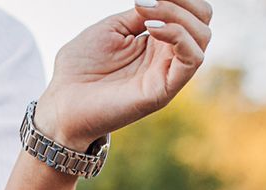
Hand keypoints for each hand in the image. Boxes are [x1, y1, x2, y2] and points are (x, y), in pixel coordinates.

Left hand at [34, 1, 212, 148]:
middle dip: (184, 1)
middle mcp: (166, 56)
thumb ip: (141, 13)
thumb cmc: (80, 68)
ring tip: (146, 15)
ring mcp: (167, 73)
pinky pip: (192, 60)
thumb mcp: (112, 28)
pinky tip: (151, 28)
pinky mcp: (164, 90)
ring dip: (177, 15)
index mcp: (156, 40)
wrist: (62, 103)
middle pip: (203, 20)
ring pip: (202, 37)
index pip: (189, 11)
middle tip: (146, 1)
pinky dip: (178, 36)